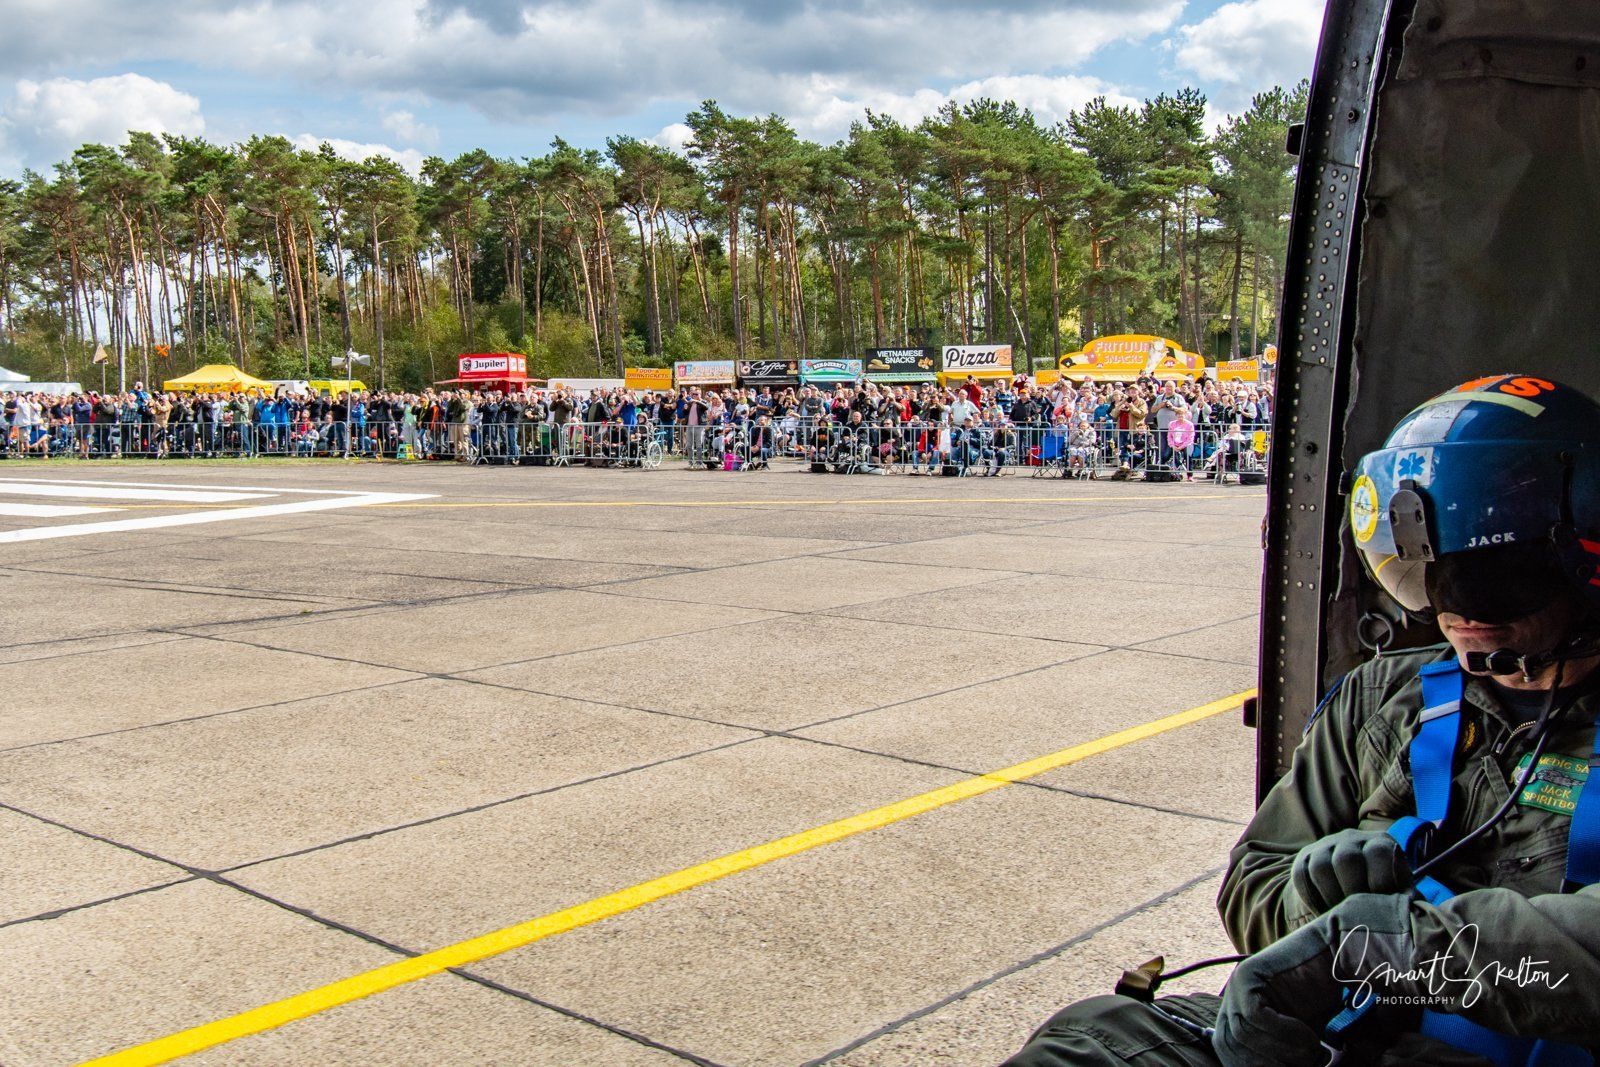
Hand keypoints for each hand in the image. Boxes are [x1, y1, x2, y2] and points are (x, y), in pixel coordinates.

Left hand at [1213, 894, 1412, 1066]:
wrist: (1349, 952)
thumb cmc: (1339, 1003)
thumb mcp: (1313, 1040)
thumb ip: (1293, 1054)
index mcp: (1246, 1019)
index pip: (1232, 1056)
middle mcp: (1238, 1002)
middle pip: (1230, 1050)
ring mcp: (1242, 987)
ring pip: (1240, 1037)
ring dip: (1284, 1056)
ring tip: (1317, 1054)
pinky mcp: (1251, 975)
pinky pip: (1255, 1016)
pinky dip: (1285, 1035)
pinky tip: (1312, 1039)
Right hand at [1290, 829, 1410, 916]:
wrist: (1349, 887)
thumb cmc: (1382, 896)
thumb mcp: (1399, 893)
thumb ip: (1407, 899)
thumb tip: (1415, 913)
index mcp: (1381, 843)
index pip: (1379, 853)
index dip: (1381, 883)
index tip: (1383, 905)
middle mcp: (1351, 838)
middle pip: (1347, 859)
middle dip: (1353, 892)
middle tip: (1359, 913)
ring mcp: (1325, 846)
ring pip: (1321, 867)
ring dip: (1332, 896)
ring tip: (1341, 914)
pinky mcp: (1304, 859)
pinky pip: (1302, 876)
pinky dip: (1313, 898)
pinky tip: (1324, 911)